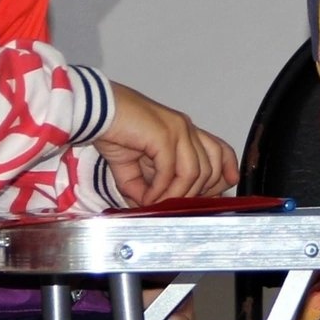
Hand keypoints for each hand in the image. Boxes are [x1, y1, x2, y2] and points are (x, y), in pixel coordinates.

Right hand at [95, 86, 237, 204]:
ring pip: (194, 172)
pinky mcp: (164, 134)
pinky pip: (170, 170)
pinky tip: (147, 195)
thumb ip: (148, 186)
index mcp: (185, 132)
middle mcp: (186, 129)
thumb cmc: (113, 132)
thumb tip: (152, 207)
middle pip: (211, 168)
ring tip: (155, 202)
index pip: (220, 151)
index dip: (224, 174)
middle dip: (194, 194)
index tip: (216, 195)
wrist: (94, 112)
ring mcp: (178, 130)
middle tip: (172, 205)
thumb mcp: (134, 167)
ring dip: (175, 194)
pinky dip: (159, 189)